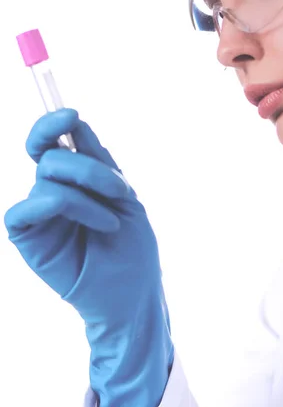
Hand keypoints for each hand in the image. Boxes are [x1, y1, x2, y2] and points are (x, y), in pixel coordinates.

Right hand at [4, 109, 173, 406]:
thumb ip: (97, 160)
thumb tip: (73, 120)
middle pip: (51, 153)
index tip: (70, 114)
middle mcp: (52, 190)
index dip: (52, 121)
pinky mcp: (27, 236)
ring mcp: (39, 212)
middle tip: (118, 191)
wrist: (132, 293)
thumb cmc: (132, 247)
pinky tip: (91, 224)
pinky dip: (62, 206)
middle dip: (89, 166)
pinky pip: (27, 206)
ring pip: (47, 176)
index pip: (52, 140)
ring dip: (87, 193)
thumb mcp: (123, 195)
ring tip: (111, 221)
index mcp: (75, 179)